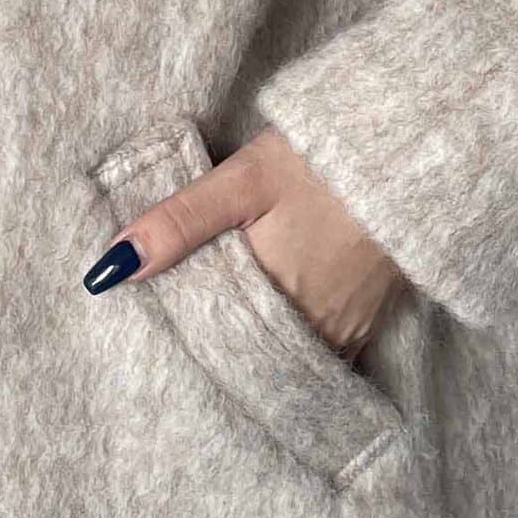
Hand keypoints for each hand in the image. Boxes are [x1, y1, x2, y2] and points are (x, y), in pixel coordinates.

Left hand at [83, 125, 407, 361]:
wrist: (410, 154)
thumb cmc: (321, 164)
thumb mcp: (242, 181)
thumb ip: (177, 223)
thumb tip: (107, 270)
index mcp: (269, 300)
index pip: (211, 352)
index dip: (181, 356)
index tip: (152, 356)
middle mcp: (309, 329)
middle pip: (249, 363)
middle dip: (217, 361)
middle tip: (178, 360)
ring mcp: (344, 329)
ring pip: (285, 362)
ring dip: (255, 355)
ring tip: (221, 344)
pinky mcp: (368, 320)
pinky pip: (323, 354)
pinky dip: (294, 349)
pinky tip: (275, 332)